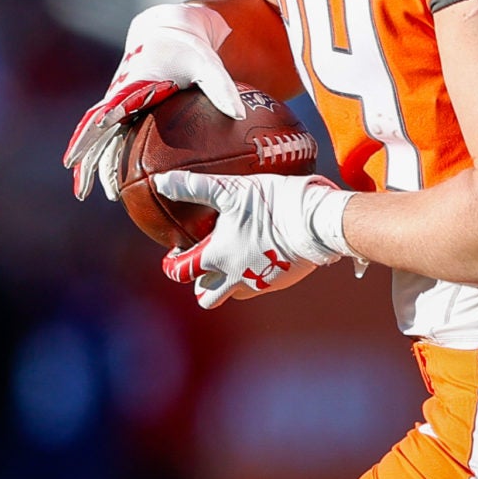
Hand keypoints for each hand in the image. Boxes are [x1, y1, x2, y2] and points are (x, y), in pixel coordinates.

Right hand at [63, 2, 246, 200]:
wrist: (170, 32)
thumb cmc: (188, 49)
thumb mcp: (206, 64)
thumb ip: (221, 88)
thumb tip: (238, 115)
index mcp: (131, 88)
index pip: (106, 114)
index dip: (94, 135)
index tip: (83, 155)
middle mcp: (118, 97)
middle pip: (93, 131)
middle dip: (84, 158)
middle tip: (80, 189)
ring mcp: (118, 104)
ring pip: (99, 138)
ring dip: (92, 163)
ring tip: (87, 193)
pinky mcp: (125, 109)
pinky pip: (112, 137)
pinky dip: (108, 157)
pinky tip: (114, 182)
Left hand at [158, 170, 359, 309]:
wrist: (315, 224)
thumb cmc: (270, 204)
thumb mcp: (229, 191)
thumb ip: (194, 187)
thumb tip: (162, 181)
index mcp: (216, 257)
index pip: (181, 272)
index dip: (173, 265)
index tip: (176, 253)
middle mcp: (234, 277)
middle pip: (206, 297)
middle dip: (201, 283)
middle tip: (206, 262)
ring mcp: (259, 284)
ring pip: (233, 294)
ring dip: (228, 282)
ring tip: (235, 257)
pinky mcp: (280, 282)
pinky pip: (259, 286)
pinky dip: (254, 275)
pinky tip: (262, 253)